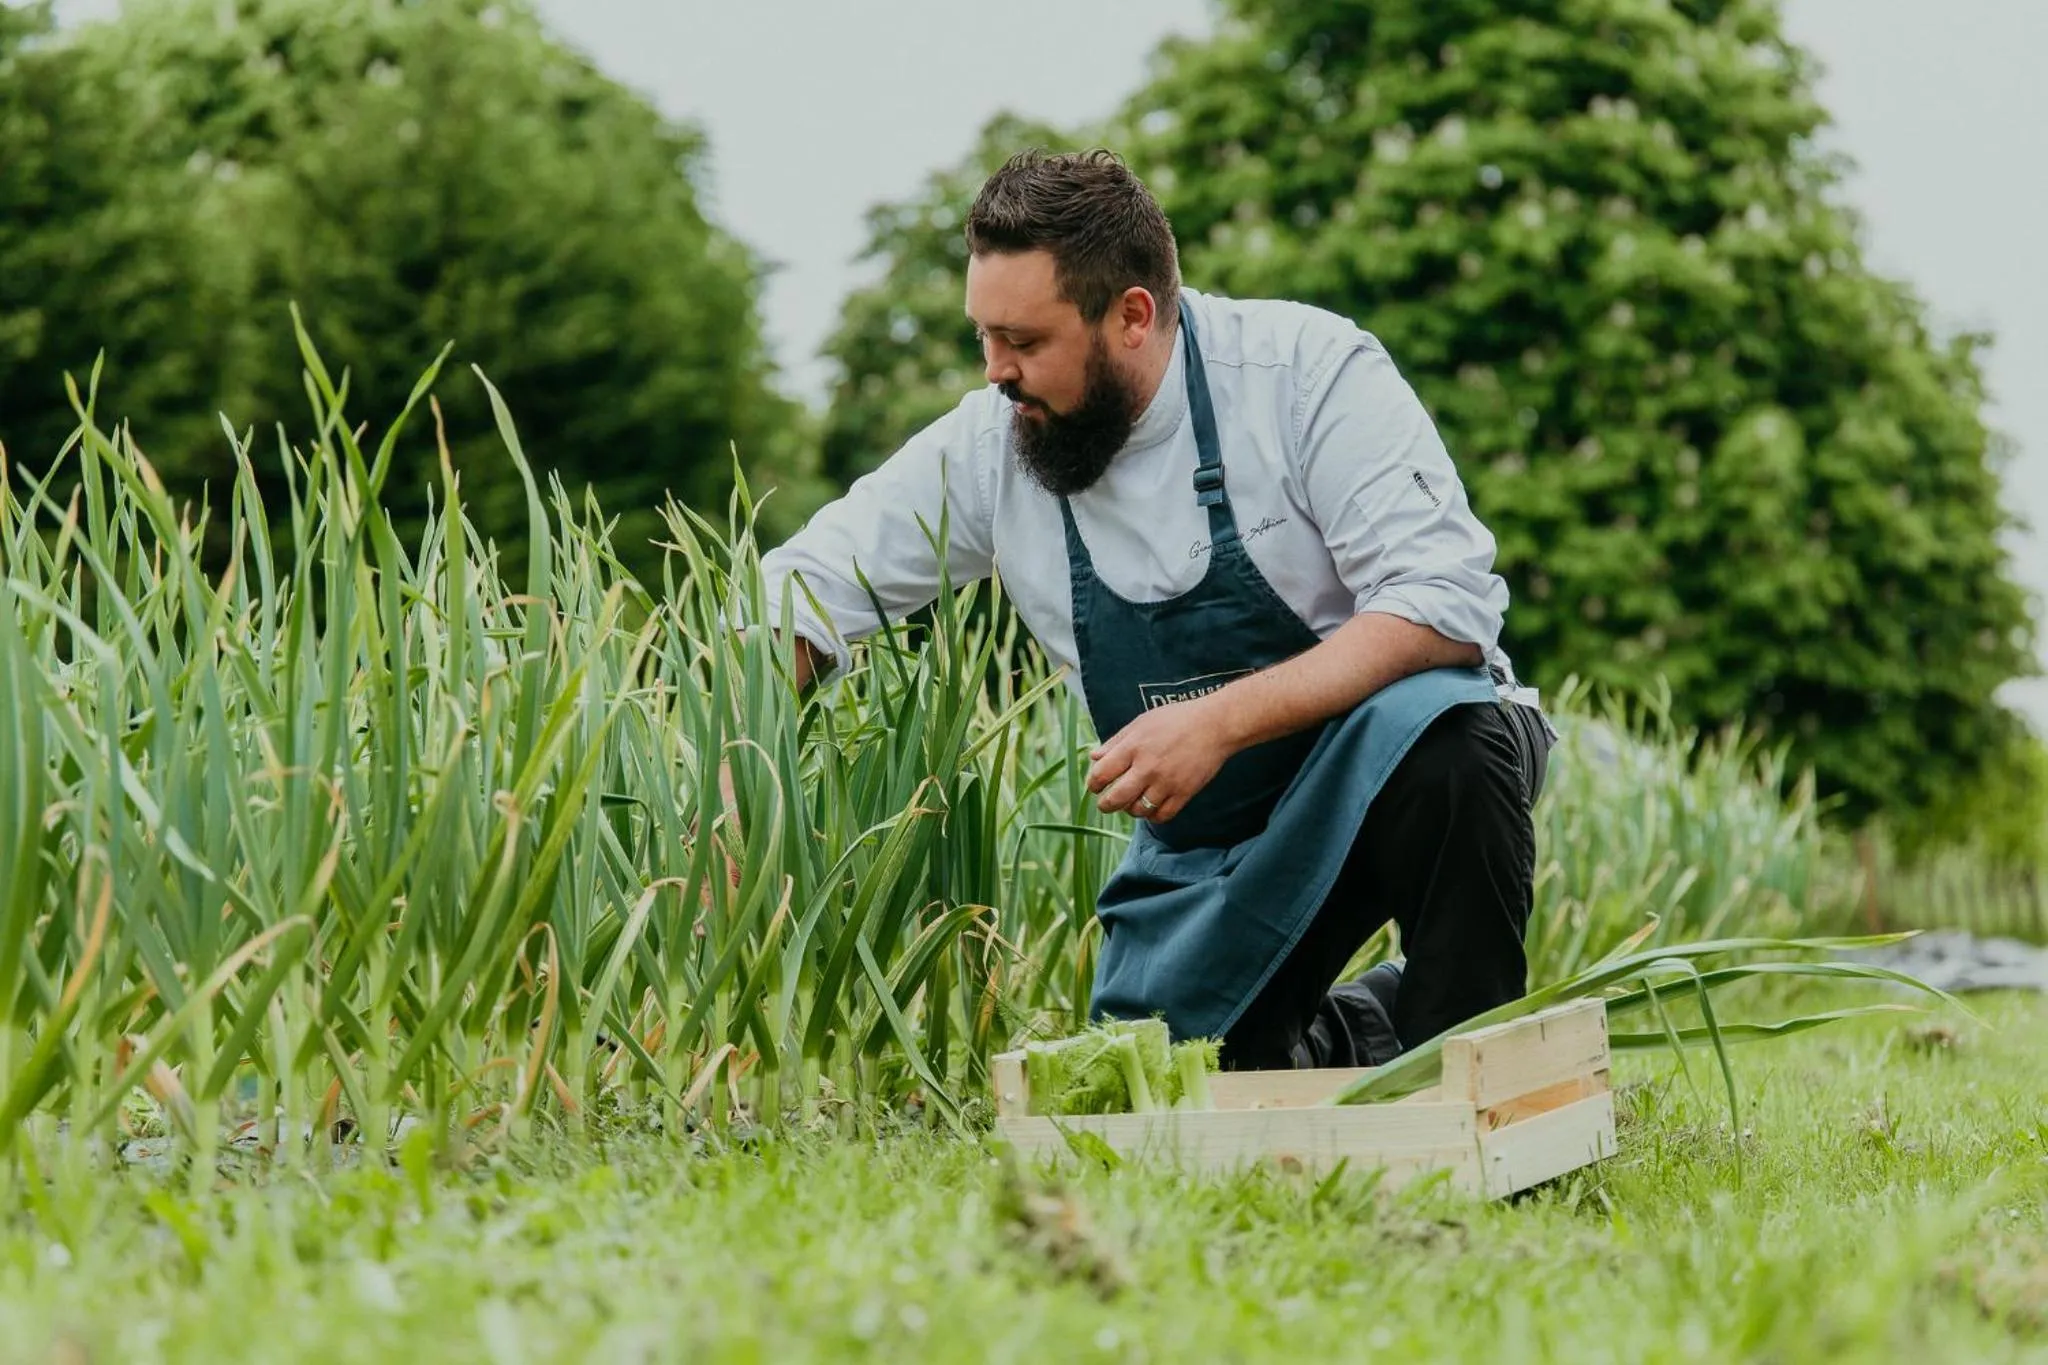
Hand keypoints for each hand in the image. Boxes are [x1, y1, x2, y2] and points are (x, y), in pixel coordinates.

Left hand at [1086, 698, 1237, 821]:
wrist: (1214, 725)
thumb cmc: (1176, 720)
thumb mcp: (1141, 723)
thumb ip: (1116, 741)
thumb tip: (1093, 757)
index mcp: (1133, 747)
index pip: (1101, 774)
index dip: (1094, 784)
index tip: (1096, 786)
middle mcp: (1147, 767)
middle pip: (1115, 799)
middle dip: (1106, 805)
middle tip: (1107, 803)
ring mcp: (1166, 782)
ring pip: (1137, 811)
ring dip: (1130, 810)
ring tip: (1132, 802)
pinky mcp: (1184, 793)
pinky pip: (1161, 816)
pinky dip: (1153, 815)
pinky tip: (1152, 806)